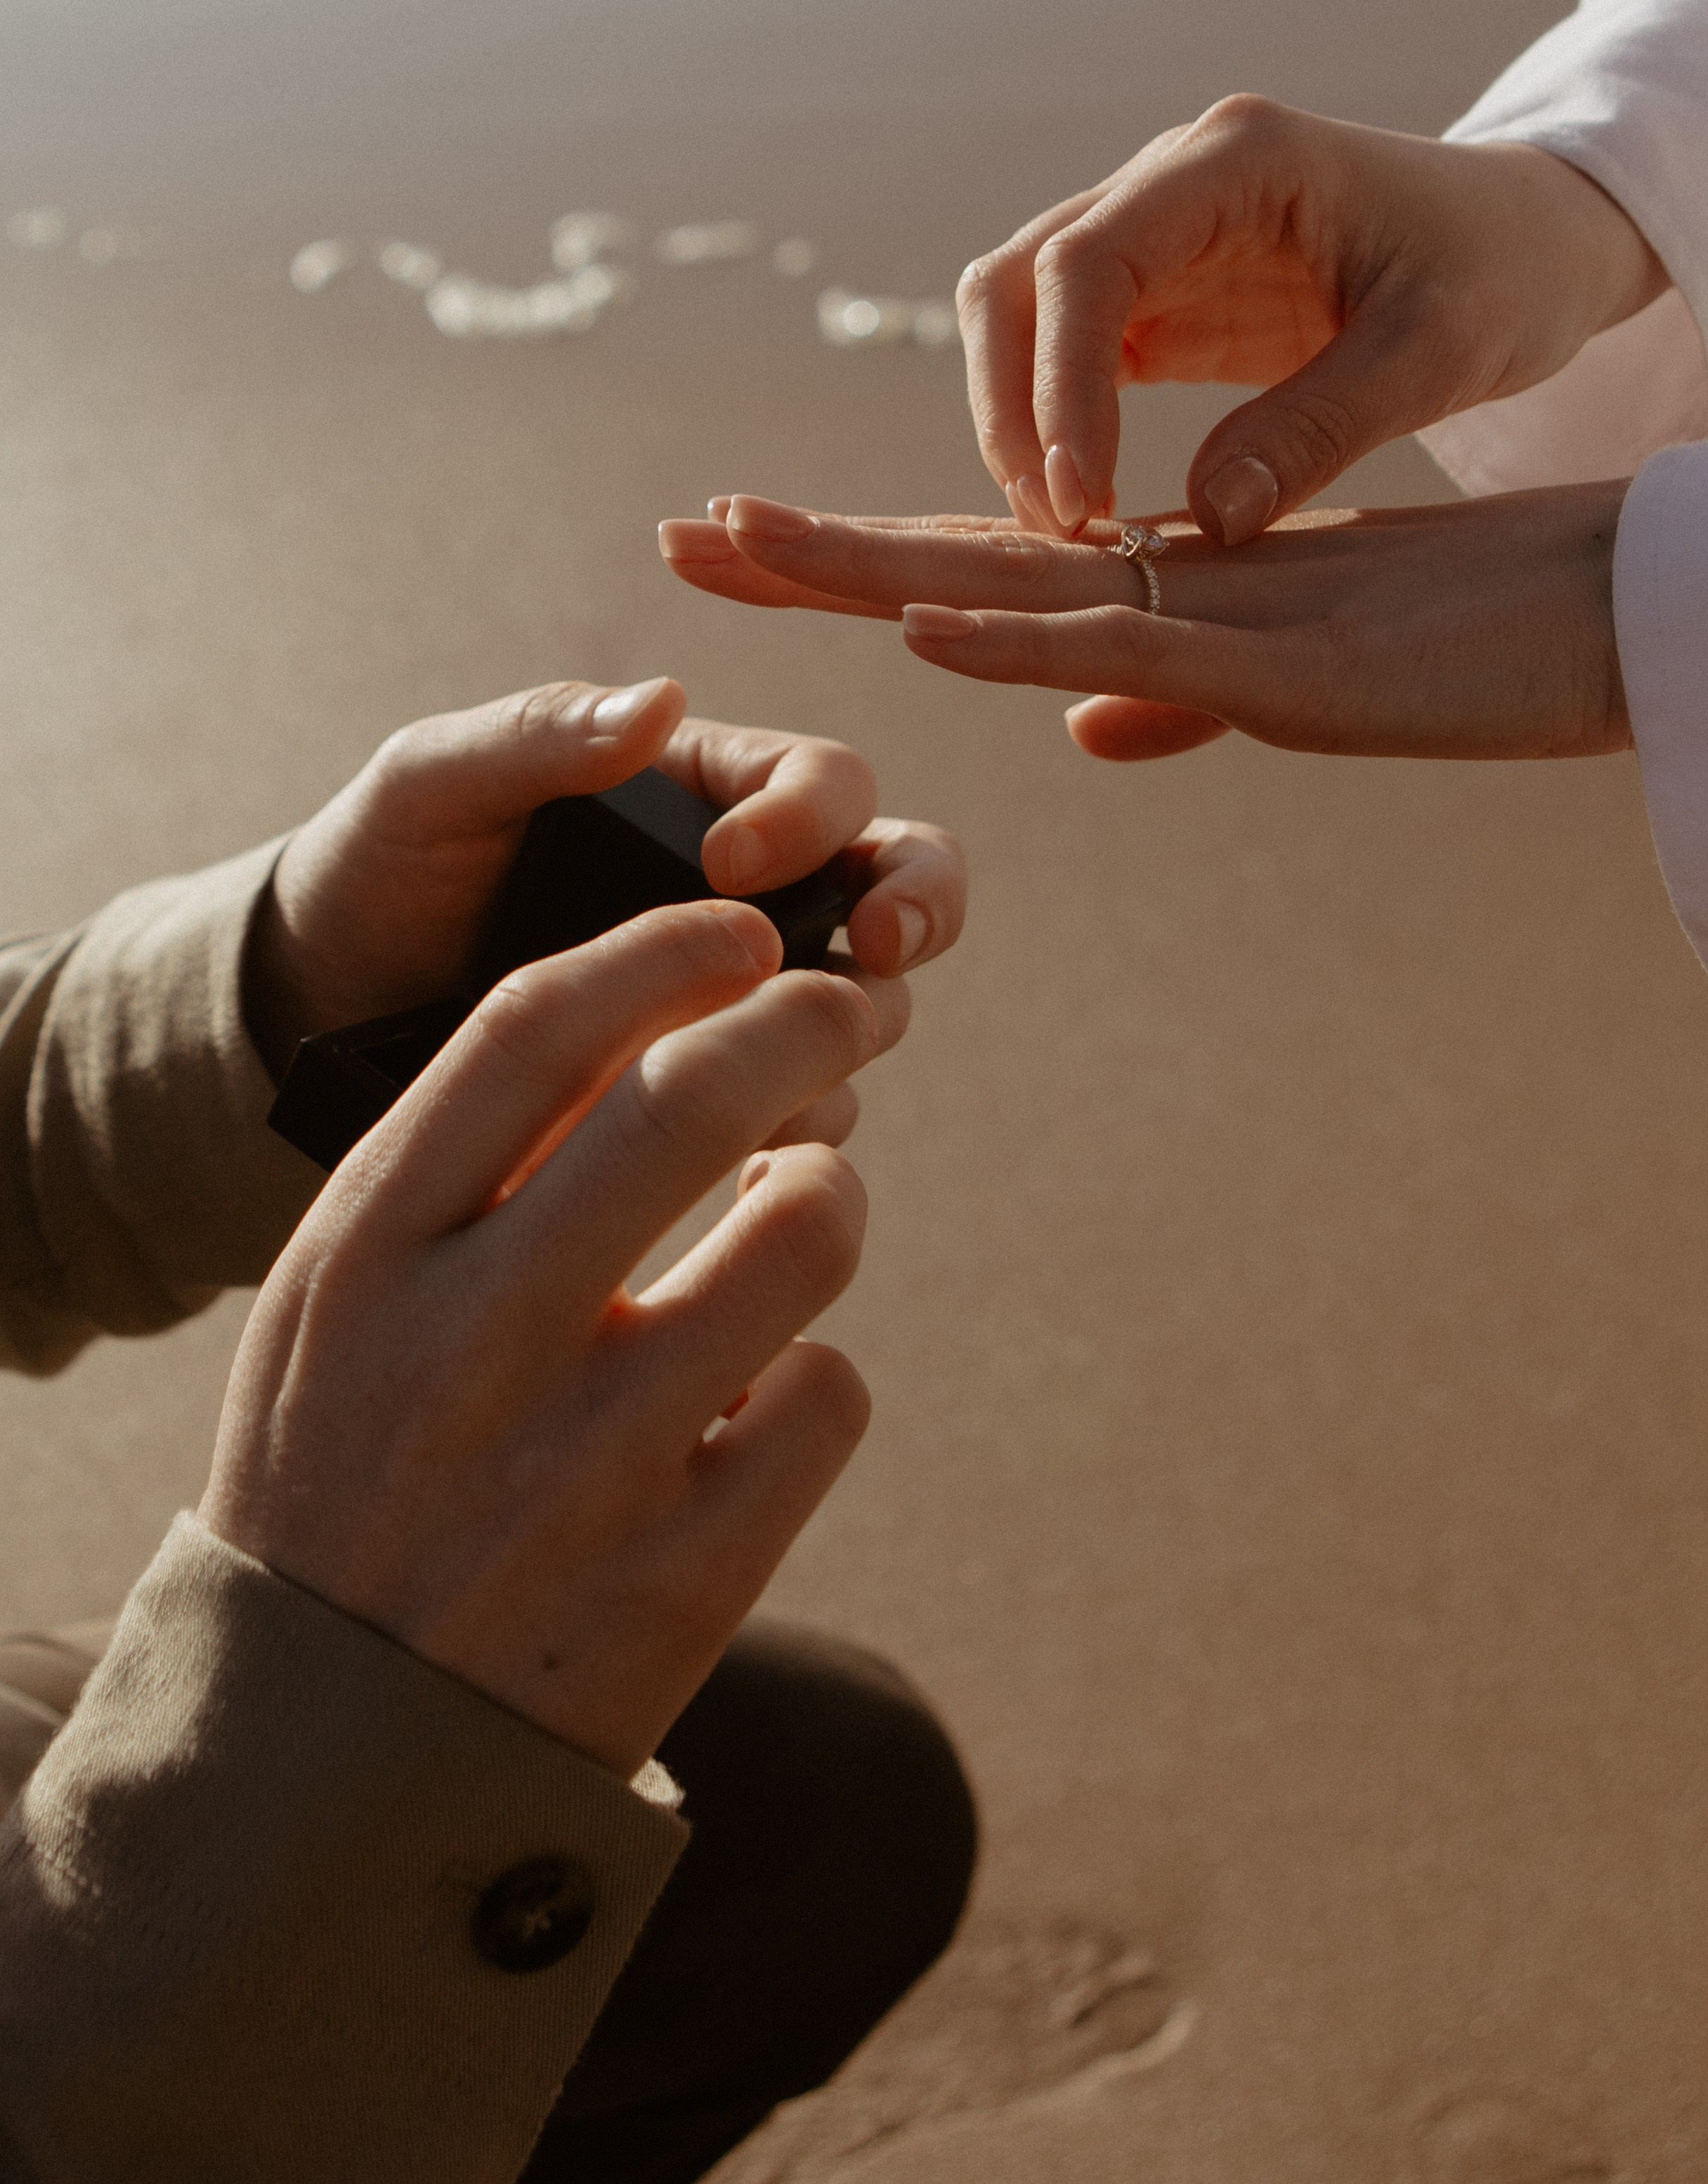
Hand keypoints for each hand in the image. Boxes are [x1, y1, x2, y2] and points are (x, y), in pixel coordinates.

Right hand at [203, 899, 880, 1772]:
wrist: (326, 1757)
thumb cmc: (348, 1477)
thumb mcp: (340, 1310)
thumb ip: (454, 1169)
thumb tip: (646, 1021)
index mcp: (367, 1255)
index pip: (534, 1030)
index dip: (663, 949)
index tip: (741, 928)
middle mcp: (472, 1343)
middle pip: (692, 1097)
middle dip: (806, 1021)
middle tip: (853, 1008)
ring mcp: (585, 1466)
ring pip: (802, 1232)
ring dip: (829, 1193)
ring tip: (803, 1210)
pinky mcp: (686, 1577)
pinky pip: (828, 1394)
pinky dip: (815, 1376)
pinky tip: (761, 1401)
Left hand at [242, 676, 965, 1155]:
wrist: (315, 1020)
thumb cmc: (375, 871)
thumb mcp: (427, 785)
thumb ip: (535, 735)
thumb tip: (660, 701)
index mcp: (697, 789)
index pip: (822, 782)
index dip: (810, 814)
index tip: (733, 865)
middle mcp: (747, 890)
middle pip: (896, 879)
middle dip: (915, 905)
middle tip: (876, 949)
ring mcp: (738, 997)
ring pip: (865, 1001)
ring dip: (852, 1025)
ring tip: (780, 1062)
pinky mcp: (716, 1098)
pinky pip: (804, 1105)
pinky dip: (795, 1120)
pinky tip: (734, 1147)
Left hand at [659, 485, 1630, 762]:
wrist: (1621, 610)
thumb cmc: (1477, 647)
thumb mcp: (1308, 688)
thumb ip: (1192, 699)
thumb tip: (1089, 726)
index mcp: (1175, 594)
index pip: (988, 570)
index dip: (867, 559)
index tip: (753, 544)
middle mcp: (1176, 585)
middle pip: (964, 559)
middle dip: (817, 548)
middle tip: (683, 528)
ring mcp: (1229, 619)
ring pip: (1017, 582)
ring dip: (873, 564)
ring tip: (743, 537)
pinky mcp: (1293, 667)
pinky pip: (1139, 643)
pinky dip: (1024, 638)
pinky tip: (923, 624)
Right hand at [955, 97, 1665, 543]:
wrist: (1532, 243)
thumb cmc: (1501, 273)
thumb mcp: (1435, 354)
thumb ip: (1319, 430)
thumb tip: (1210, 521)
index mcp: (1240, 160)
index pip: (1089, 262)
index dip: (1061, 386)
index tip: (1084, 500)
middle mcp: (1174, 180)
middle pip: (1019, 280)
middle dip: (1014, 409)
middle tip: (1059, 529)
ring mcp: (1159, 235)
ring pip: (1019, 315)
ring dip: (1018, 420)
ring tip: (1065, 526)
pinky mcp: (1163, 296)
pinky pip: (1064, 355)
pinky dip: (1054, 428)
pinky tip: (1086, 506)